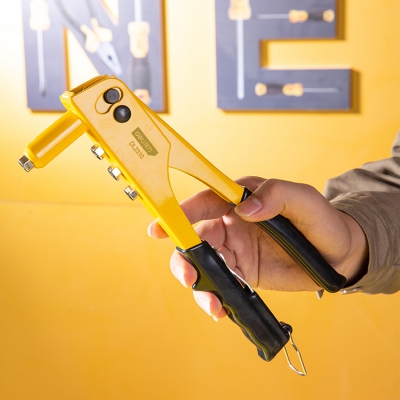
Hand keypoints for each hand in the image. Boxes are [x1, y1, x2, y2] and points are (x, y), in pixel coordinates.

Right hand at [148, 177, 367, 318]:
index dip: (179, 213)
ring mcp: (235, 251)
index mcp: (240, 201)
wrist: (337, 254)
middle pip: (195, 239)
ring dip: (199, 284)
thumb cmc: (321, 220)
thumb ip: (276, 195)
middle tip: (190, 276)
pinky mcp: (242, 274)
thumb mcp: (304, 200)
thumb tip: (245, 209)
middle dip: (185, 258)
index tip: (159, 228)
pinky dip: (215, 297)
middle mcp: (231, 225)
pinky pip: (220, 285)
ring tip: (213, 303)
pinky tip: (222, 309)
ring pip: (203, 265)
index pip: (204, 203)